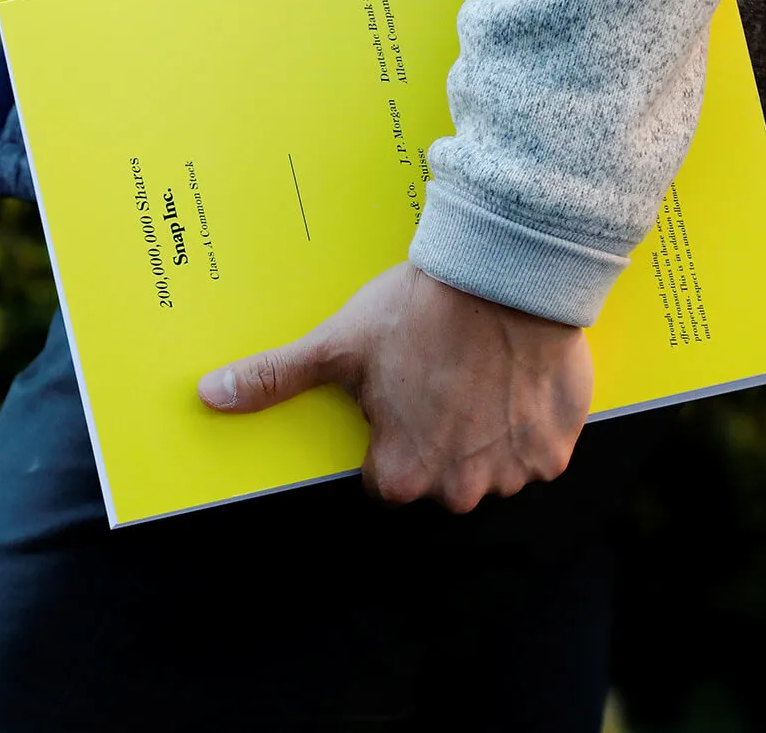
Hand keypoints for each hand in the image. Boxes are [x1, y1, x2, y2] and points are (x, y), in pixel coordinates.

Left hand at [196, 262, 592, 512]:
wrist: (503, 274)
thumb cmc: (416, 313)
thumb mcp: (337, 345)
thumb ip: (274, 378)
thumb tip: (209, 395)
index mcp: (401, 475)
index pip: (387, 476)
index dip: (391, 432)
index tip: (401, 393)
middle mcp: (458, 490)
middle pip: (442, 477)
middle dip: (441, 438)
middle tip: (443, 378)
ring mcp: (512, 473)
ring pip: (492, 466)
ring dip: (487, 433)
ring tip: (481, 374)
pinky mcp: (556, 449)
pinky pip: (539, 449)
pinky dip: (531, 423)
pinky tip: (516, 379)